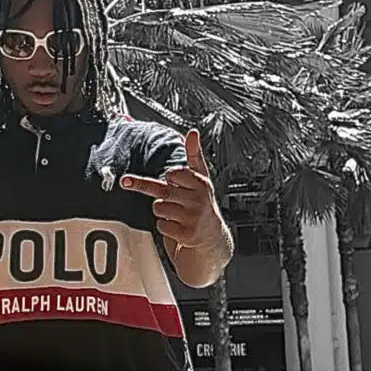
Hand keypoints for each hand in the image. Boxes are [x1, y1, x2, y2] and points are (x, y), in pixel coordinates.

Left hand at [119, 129, 223, 248]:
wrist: (212, 238)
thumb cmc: (202, 204)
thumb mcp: (201, 179)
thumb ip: (194, 155)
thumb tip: (192, 132)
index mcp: (201, 183)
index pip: (172, 174)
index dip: (171, 180)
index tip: (178, 185)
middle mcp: (199, 200)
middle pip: (162, 191)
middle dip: (164, 197)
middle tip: (178, 203)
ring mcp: (193, 218)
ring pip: (159, 207)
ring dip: (163, 213)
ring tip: (179, 216)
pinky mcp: (186, 234)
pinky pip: (161, 225)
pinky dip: (165, 227)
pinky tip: (178, 228)